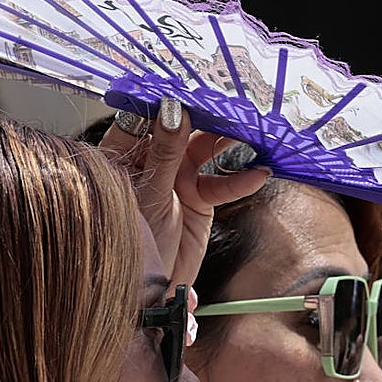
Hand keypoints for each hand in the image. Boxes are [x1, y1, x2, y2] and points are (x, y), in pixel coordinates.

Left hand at [99, 98, 268, 284]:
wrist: (146, 291)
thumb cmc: (130, 241)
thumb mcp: (147, 193)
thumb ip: (163, 151)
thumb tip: (173, 110)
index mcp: (124, 154)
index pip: (146, 116)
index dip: (169, 101)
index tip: (192, 90)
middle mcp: (150, 161)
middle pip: (181, 128)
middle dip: (206, 117)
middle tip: (230, 106)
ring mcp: (175, 179)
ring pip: (204, 150)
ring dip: (228, 141)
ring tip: (251, 132)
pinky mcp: (198, 199)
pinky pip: (221, 184)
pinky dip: (240, 180)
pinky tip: (258, 174)